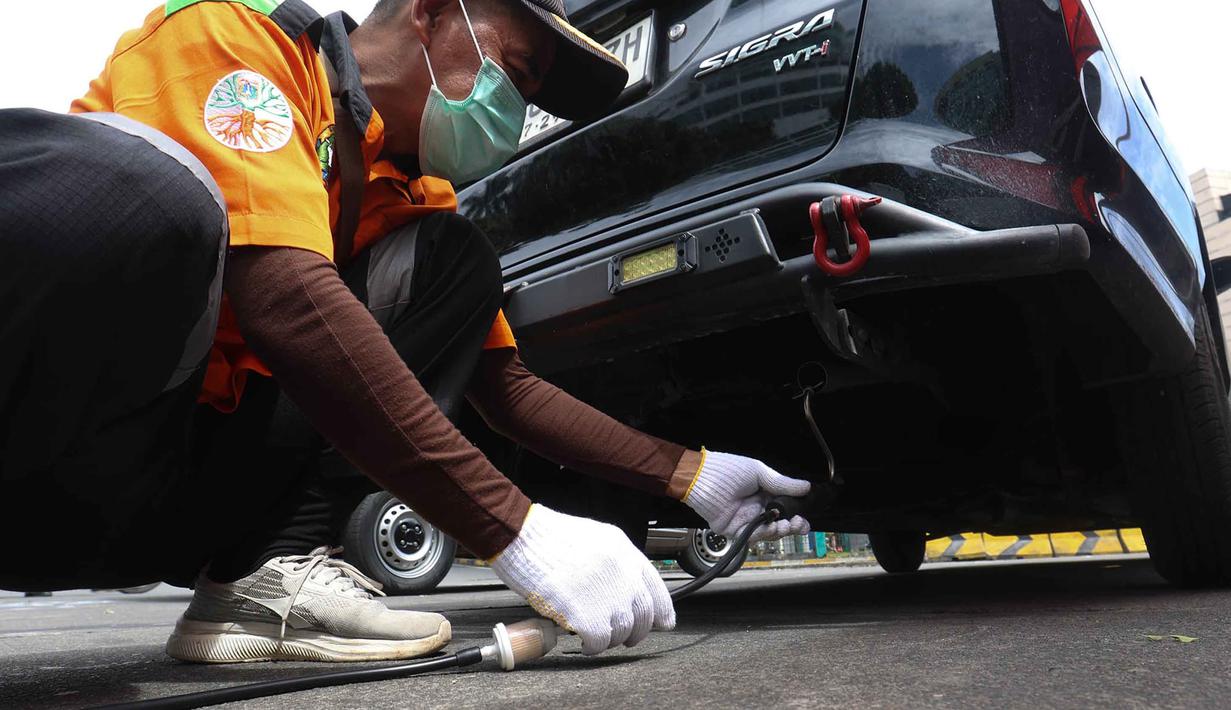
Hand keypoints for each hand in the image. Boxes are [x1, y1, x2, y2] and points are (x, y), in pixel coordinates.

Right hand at [490, 504, 674, 654]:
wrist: (523, 537)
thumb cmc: (548, 537)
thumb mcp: (594, 537)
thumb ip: (615, 562)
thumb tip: (627, 586)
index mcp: (624, 551)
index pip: (656, 587)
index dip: (662, 610)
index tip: (663, 623)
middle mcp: (622, 573)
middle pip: (643, 614)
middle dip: (636, 631)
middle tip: (625, 638)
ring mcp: (607, 595)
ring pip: (623, 631)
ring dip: (610, 639)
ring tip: (594, 635)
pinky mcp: (587, 614)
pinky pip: (600, 642)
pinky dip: (593, 647)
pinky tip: (583, 642)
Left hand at [682, 450, 811, 541]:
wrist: (701, 478)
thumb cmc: (726, 470)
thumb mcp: (758, 472)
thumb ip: (781, 483)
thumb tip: (805, 487)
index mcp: (763, 493)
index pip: (785, 507)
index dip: (795, 514)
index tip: (803, 516)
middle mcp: (756, 508)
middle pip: (779, 523)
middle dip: (791, 526)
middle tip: (797, 524)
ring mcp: (746, 520)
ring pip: (767, 533)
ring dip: (778, 531)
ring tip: (783, 525)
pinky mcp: (734, 530)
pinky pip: (751, 537)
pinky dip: (761, 534)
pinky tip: (769, 528)